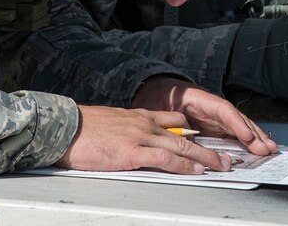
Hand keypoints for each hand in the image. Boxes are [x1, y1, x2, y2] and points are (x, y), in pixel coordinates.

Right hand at [55, 105, 232, 173]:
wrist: (63, 127)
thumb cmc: (80, 128)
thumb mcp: (109, 122)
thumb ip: (125, 129)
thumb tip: (130, 140)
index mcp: (137, 116)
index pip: (172, 119)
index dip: (190, 131)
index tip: (203, 139)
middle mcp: (143, 123)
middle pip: (183, 135)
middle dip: (206, 148)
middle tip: (224, 157)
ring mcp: (140, 136)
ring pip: (181, 147)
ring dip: (203, 158)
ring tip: (220, 166)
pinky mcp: (132, 152)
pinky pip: (165, 158)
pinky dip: (183, 166)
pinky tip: (195, 171)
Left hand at [133, 76, 276, 155]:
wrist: (159, 90)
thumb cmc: (161, 95)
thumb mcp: (159, 103)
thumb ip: (167, 116)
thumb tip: (174, 130)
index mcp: (200, 99)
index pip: (223, 110)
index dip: (236, 123)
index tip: (246, 136)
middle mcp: (212, 108)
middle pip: (237, 119)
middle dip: (253, 133)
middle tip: (265, 148)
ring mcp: (216, 117)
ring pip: (239, 126)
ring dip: (255, 138)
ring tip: (268, 149)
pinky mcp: (215, 126)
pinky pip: (233, 133)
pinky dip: (246, 141)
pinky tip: (257, 149)